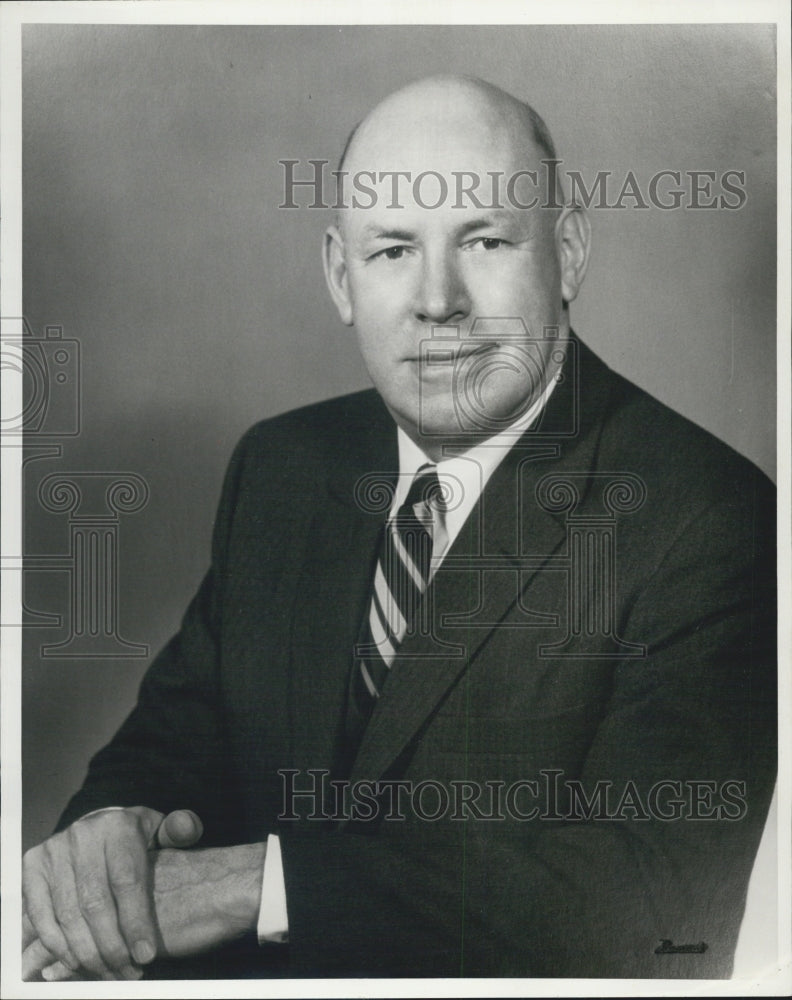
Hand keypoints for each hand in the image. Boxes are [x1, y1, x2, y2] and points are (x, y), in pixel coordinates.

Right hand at [24, 839, 265, 979]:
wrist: (97, 826)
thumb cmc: (134, 839)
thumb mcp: (161, 830)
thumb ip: (181, 830)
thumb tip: (189, 828)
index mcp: (118, 825)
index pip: (126, 881)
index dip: (136, 922)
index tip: (146, 956)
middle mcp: (82, 835)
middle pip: (95, 903)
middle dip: (112, 946)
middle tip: (128, 972)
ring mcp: (54, 851)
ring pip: (68, 915)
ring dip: (87, 953)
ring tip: (109, 973)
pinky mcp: (32, 867)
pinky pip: (41, 917)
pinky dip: (58, 945)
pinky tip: (78, 962)